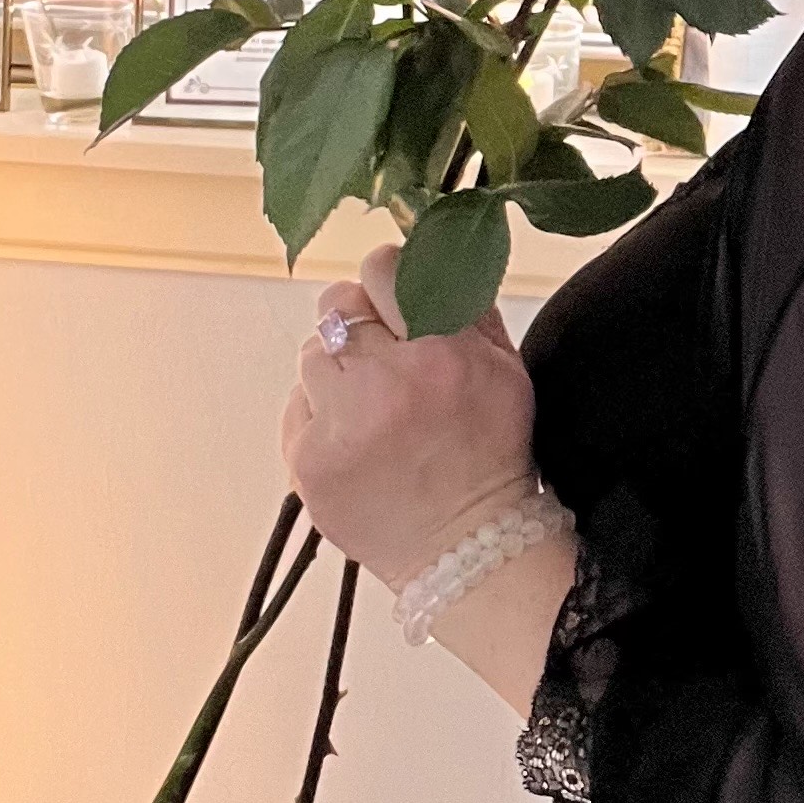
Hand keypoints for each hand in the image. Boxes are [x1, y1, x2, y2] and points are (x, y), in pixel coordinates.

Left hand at [280, 244, 539, 587]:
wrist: (466, 549)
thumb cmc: (491, 458)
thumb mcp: (506, 369)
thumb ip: (467, 305)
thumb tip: (430, 253)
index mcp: (442, 354)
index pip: (382, 270)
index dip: (386, 279)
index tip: (393, 297)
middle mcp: (386, 385)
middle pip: (337, 307)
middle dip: (359, 324)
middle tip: (382, 358)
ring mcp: (340, 426)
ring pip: (312, 355)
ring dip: (338, 373)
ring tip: (372, 408)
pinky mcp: (308, 462)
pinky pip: (297, 408)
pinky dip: (321, 418)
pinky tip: (356, 441)